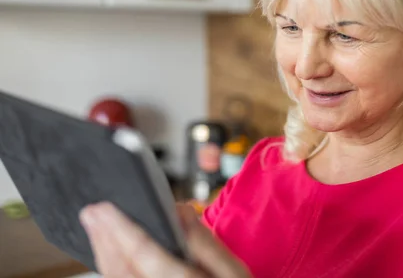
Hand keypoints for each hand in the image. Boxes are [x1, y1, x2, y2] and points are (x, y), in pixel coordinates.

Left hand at [79, 201, 250, 277]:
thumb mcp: (234, 271)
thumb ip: (206, 243)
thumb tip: (180, 213)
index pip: (146, 255)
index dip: (122, 229)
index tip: (104, 208)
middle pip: (122, 270)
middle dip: (104, 239)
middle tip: (91, 212)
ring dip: (103, 253)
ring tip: (95, 228)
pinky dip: (111, 268)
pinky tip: (109, 253)